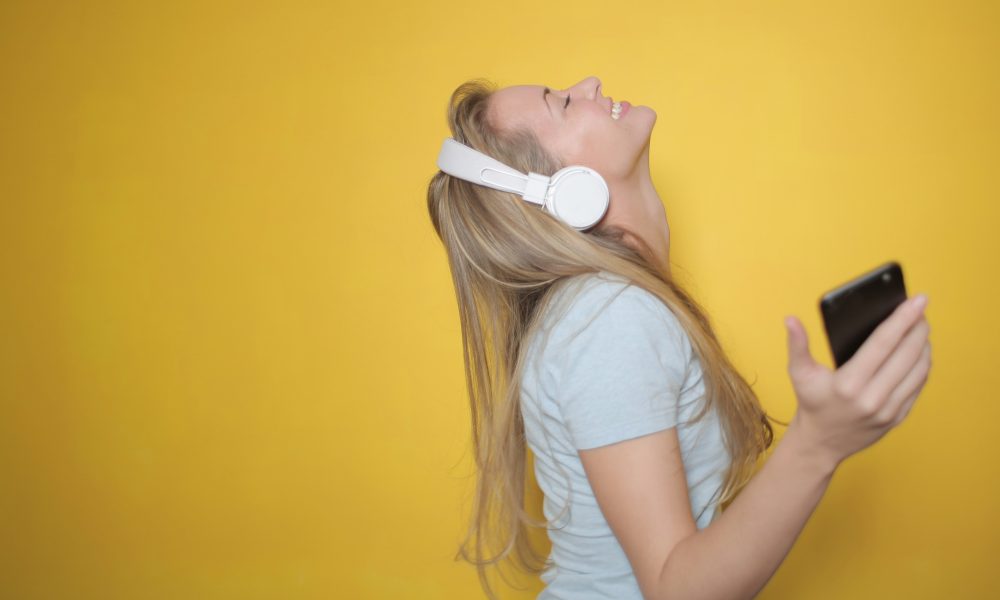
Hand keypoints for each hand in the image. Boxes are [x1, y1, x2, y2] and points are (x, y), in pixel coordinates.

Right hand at [783, 294, 931, 466]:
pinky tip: (920, 352)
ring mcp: (888, 410)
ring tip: (921, 328)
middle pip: (906, 354)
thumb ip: (797, 345)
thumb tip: (790, 319)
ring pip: (917, 370)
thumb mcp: (799, 373)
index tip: (917, 300)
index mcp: (848, 384)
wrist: (821, 443)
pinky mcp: (897, 418)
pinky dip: (923, 365)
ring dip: (924, 345)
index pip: (883, 344)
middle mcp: (871, 398)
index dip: (902, 319)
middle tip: (921, 310)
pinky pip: (918, 386)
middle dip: (917, 328)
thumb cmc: (812, 402)